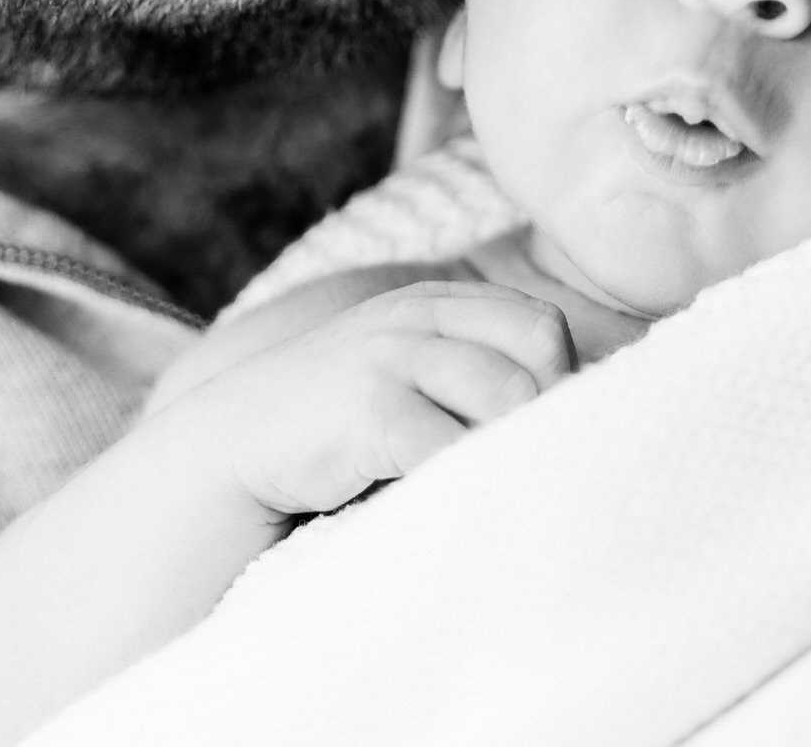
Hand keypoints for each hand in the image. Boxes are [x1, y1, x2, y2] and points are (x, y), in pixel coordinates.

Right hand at [163, 280, 572, 521]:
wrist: (237, 445)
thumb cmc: (343, 425)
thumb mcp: (414, 373)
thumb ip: (476, 374)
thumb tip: (573, 418)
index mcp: (440, 302)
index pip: (544, 327)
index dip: (561, 383)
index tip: (548, 438)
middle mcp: (421, 316)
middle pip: (539, 356)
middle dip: (548, 418)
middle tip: (533, 470)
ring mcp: (394, 356)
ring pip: (507, 398)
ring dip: (514, 452)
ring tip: (505, 493)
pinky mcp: (371, 408)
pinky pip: (451, 447)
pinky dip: (469, 482)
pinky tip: (462, 507)